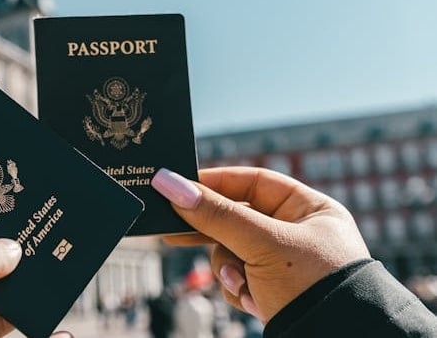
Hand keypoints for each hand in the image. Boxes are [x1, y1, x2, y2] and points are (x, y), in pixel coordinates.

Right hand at [152, 167, 369, 322]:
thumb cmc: (313, 285)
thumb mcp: (262, 243)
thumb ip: (216, 214)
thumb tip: (170, 184)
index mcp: (309, 209)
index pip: (253, 182)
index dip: (216, 183)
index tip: (180, 187)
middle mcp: (297, 232)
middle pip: (237, 219)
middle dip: (212, 233)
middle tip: (173, 231)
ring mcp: (283, 263)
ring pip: (231, 251)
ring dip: (228, 269)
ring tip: (240, 284)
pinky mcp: (272, 290)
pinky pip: (237, 278)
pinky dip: (238, 289)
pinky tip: (252, 301)